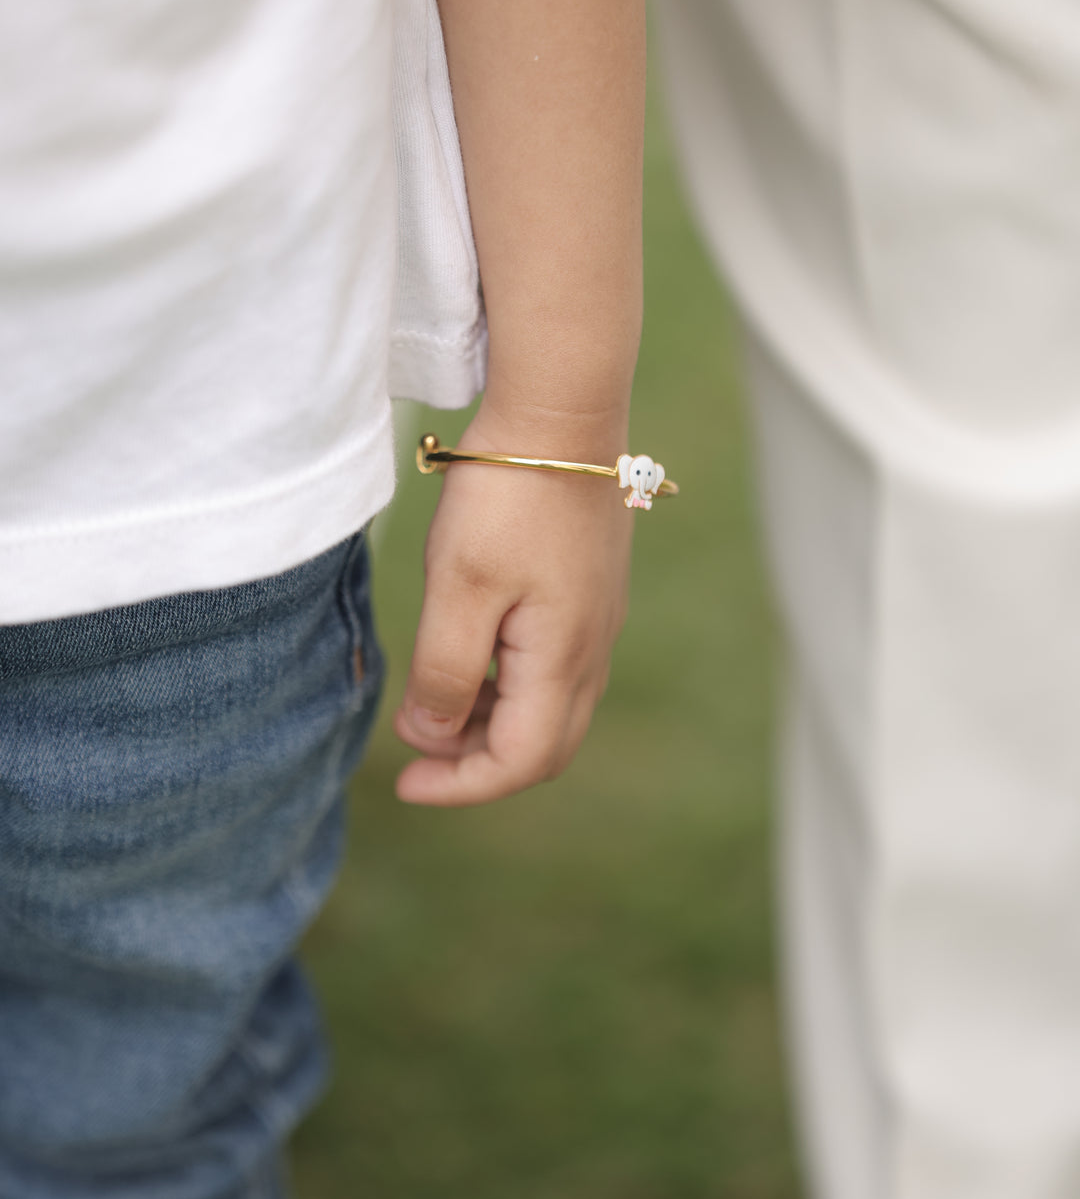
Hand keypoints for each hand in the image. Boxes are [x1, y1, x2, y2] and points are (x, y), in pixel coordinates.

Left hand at [394, 405, 633, 806]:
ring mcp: (598, 621)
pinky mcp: (591, 593)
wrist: (562, 413)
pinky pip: (554, 668)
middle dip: (477, 763)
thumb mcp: (459, 587)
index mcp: (562, 659)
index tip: (402, 782)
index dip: (460, 785)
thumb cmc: (507, 498)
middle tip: (414, 752)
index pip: (520, 761)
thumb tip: (432, 734)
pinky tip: (469, 654)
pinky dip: (507, 686)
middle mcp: (593, 650)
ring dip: (490, 723)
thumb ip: (445, 671)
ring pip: (550, 708)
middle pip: (543, 747)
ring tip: (429, 702)